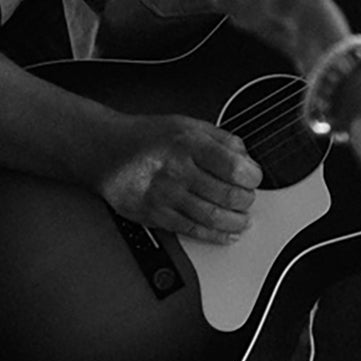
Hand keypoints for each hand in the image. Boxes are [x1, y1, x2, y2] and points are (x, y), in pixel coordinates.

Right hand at [94, 114, 261, 244]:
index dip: (252, 177)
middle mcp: (177, 171)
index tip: (254, 179)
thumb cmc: (148, 138)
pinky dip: (215, 236)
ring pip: (213, 217)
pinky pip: (192, 231)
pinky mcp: (154, 215)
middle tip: (247, 199)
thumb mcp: (189, 125)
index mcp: (189, 144)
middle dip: (246, 200)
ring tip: (242, 219)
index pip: (234, 167)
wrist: (107, 151)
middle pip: (227, 195)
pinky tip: (226, 234)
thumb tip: (247, 159)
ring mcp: (165, 196)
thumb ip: (222, 139)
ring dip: (235, 222)